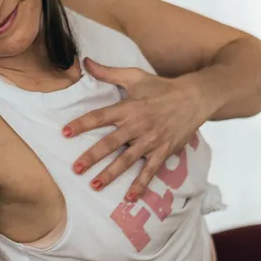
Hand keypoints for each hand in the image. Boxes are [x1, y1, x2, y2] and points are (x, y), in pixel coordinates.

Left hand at [64, 57, 211, 201]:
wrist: (194, 98)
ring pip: (127, 160)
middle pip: (111, 143)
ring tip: (94, 186)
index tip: (65, 133)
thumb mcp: (135, 76)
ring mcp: (151, 141)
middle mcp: (138, 126)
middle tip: (76, 168)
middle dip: (92, 156)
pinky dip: (140, 185)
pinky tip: (129, 198)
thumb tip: (85, 62)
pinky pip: (150, 171)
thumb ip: (109, 72)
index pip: (100, 117)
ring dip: (110, 174)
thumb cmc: (161, 87)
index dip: (82, 124)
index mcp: (129, 108)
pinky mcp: (163, 152)